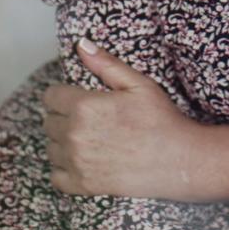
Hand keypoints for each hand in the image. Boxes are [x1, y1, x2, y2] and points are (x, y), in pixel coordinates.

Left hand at [41, 36, 201, 199]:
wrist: (179, 160)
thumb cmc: (161, 119)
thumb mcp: (138, 83)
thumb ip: (105, 63)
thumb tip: (81, 44)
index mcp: (84, 106)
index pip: (51, 97)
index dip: (62, 95)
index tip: (76, 98)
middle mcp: (74, 134)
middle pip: (49, 122)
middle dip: (63, 117)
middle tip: (88, 119)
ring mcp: (77, 162)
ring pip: (51, 148)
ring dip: (62, 143)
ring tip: (87, 139)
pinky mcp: (83, 185)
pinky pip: (56, 176)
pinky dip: (64, 169)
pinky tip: (82, 161)